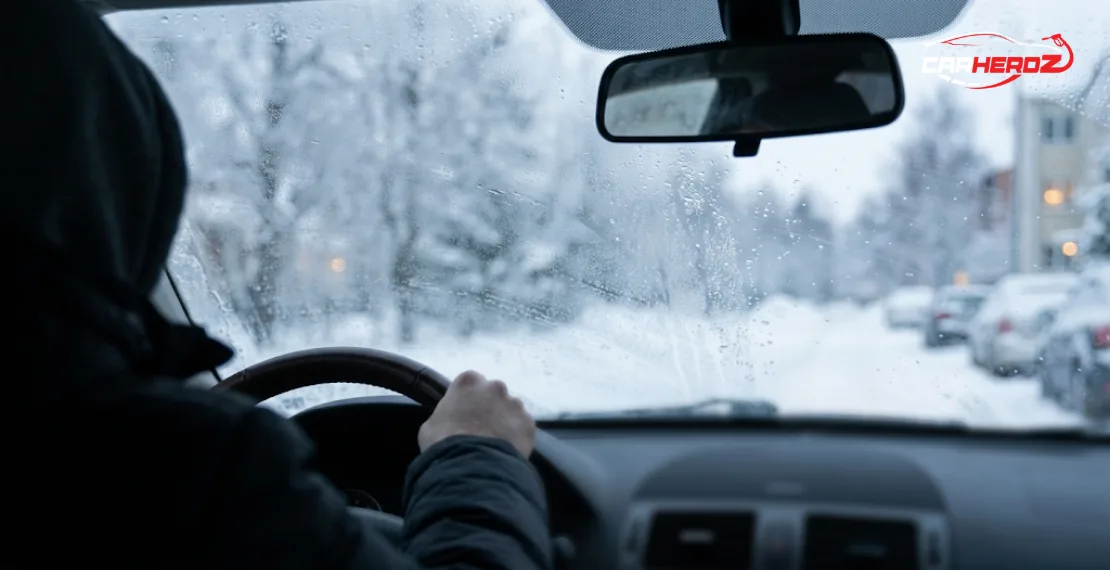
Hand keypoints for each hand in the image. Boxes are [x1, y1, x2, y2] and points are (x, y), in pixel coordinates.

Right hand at [418, 370, 535, 457]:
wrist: (472, 466)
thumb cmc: (443, 444)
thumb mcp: (431, 425)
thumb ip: (445, 414)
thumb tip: (451, 420)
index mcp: (468, 381)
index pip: (470, 383)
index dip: (468, 399)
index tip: (465, 413)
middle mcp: (495, 386)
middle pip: (493, 394)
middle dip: (489, 407)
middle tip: (481, 429)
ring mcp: (515, 404)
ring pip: (510, 410)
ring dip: (505, 421)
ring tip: (495, 443)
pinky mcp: (529, 423)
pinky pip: (522, 427)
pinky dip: (517, 437)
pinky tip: (507, 451)